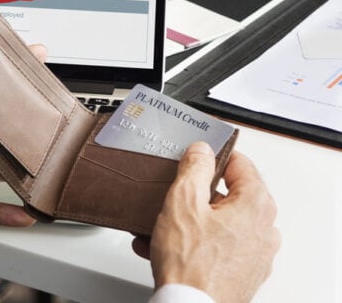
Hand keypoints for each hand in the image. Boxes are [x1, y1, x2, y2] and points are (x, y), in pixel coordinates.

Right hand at [135, 142, 279, 302]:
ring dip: (188, 221)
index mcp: (256, 205)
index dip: (212, 157)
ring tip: (160, 225)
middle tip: (173, 196)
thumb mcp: (183, 201)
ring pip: (218, 224)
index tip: (194, 159)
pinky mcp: (241, 274)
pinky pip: (215, 247)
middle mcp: (264, 229)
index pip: (240, 164)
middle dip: (194, 195)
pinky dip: (192, 243)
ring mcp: (255, 255)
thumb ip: (194, 168)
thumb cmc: (191, 265)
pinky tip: (164, 246)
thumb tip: (201, 151)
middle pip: (228, 195)